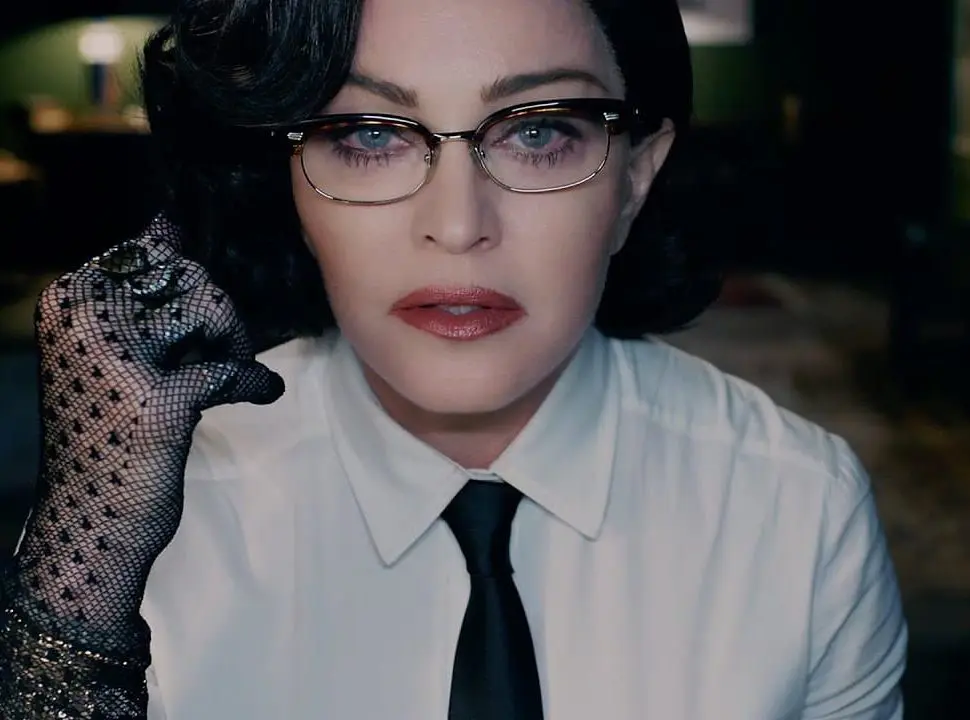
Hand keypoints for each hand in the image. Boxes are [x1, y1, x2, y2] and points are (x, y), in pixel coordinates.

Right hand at [9, 216, 283, 652]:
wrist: (88, 525)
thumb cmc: (107, 434)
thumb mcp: (115, 350)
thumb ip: (142, 288)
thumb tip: (167, 218)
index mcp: (68, 299)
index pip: (151, 253)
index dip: (188, 286)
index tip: (194, 328)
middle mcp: (84, 318)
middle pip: (187, 275)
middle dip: (218, 313)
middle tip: (225, 352)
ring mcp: (117, 357)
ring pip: (210, 308)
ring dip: (235, 342)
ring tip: (232, 373)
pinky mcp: (157, 400)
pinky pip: (230, 370)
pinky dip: (253, 381)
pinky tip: (262, 391)